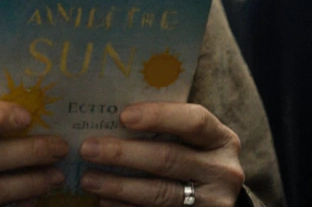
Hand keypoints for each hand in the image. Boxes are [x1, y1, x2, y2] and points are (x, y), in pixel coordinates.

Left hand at [77, 103, 243, 206]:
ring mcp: (212, 202)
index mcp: (221, 139)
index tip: (124, 116)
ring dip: (118, 185)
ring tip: (89, 179)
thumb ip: (167, 127)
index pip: (194, 121)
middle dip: (124, 153)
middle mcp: (222, 171)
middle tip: (89, 148)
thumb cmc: (193, 156)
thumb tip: (111, 113)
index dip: (159, 117)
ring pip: (159, 193)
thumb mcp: (192, 140)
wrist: (214, 196)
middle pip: (169, 159)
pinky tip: (104, 201)